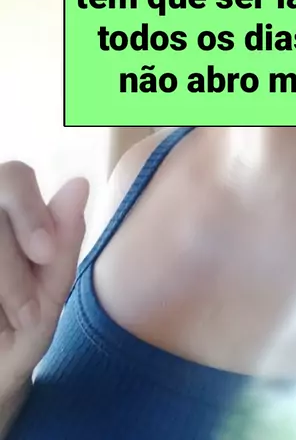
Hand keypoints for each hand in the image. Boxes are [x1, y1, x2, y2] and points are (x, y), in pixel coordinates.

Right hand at [0, 162, 88, 408]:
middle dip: (11, 268)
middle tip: (27, 314)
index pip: (14, 175)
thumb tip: (80, 183)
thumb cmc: (22, 328)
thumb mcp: (49, 291)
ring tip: (7, 324)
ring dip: (1, 283)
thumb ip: (64, 238)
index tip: (45, 253)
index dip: (29, 211)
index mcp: (10, 207)